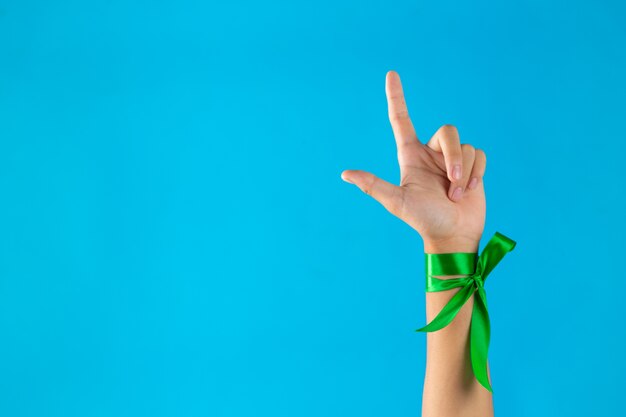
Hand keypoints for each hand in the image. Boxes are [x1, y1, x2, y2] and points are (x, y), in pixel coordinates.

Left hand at [341, 71, 486, 252]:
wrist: (453, 235)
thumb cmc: (423, 219)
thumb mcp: (397, 202)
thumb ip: (374, 186)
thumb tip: (345, 174)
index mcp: (410, 156)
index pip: (401, 120)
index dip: (396, 97)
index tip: (392, 74)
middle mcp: (430, 153)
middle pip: (447, 131)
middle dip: (453, 157)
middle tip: (451, 185)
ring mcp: (451, 159)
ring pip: (464, 146)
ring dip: (464, 173)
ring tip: (456, 195)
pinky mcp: (472, 166)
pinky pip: (479, 154)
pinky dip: (477, 173)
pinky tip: (470, 190)